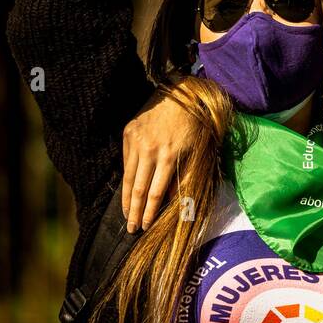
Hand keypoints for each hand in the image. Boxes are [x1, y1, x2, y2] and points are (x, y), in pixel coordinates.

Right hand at [122, 89, 191, 231]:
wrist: (181, 92)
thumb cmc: (194, 124)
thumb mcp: (197, 150)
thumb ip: (184, 175)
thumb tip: (172, 200)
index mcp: (169, 155)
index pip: (156, 192)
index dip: (150, 212)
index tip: (145, 226)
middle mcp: (150, 150)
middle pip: (139, 189)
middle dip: (134, 212)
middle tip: (130, 229)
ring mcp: (136, 141)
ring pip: (128, 177)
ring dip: (126, 199)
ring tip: (125, 215)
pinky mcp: (128, 133)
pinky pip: (125, 162)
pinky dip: (126, 179)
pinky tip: (126, 191)